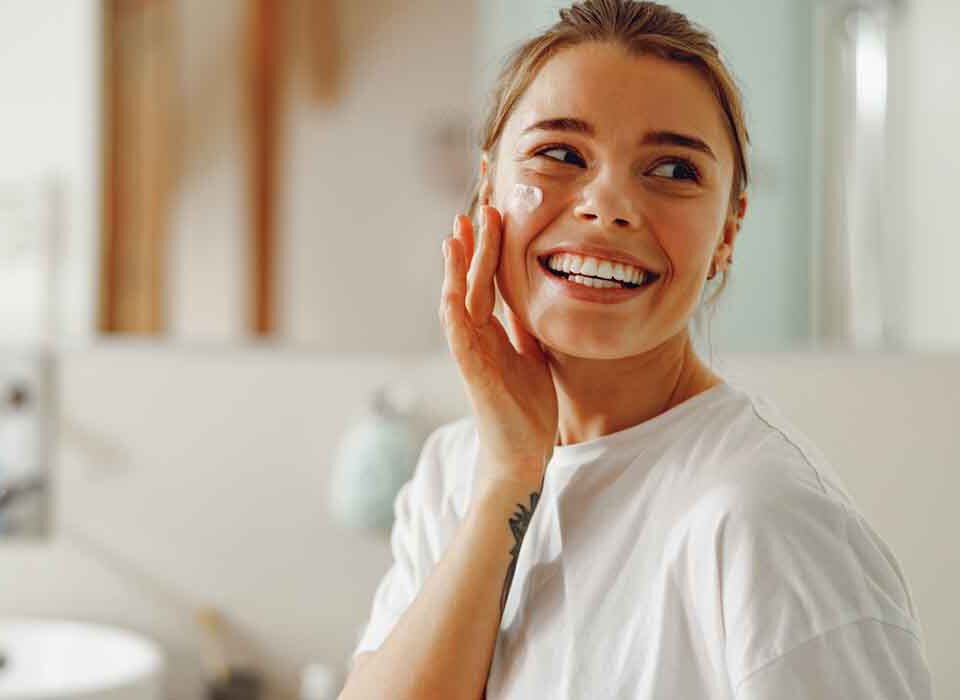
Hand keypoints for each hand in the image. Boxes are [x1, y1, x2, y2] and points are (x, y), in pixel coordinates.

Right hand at [439, 205, 557, 492]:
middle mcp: (478, 337)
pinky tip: (451, 288)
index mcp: (493, 331)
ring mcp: (471, 352)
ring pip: (459, 301)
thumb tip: (529, 302)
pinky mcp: (472, 372)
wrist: (523, 452)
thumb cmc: (526, 407)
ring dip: (457, 269)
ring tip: (457, 235)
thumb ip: (525, 329)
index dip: (489, 249)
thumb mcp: (532, 356)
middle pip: (472, 282)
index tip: (494, 215)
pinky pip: (458, 336)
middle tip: (477, 208)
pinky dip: (453, 310)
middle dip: (474, 245)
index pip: (488, 281)